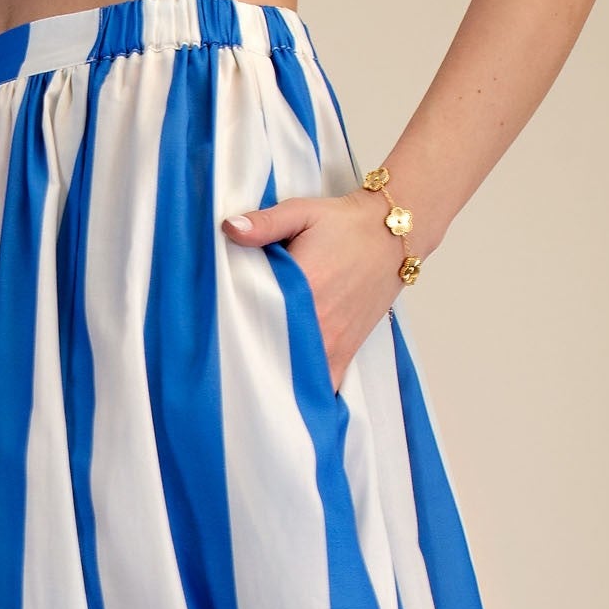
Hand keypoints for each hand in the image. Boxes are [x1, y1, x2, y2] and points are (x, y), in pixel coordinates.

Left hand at [222, 187, 408, 393]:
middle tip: (227, 358)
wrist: (392, 234)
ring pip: (295, 377)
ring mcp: (334, 342)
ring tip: (252, 377)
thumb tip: (230, 228)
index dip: (232, 329)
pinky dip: (307, 393)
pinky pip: (325, 387)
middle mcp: (319, 323)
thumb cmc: (345, 224)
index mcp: (303, 288)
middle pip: (271, 355)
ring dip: (275, 378)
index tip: (216, 331)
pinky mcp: (346, 352)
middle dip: (248, 358)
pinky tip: (287, 395)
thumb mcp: (302, 213)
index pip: (255, 320)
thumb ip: (265, 224)